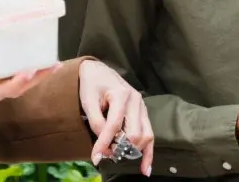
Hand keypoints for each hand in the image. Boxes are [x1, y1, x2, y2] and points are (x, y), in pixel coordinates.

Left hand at [78, 60, 153, 176]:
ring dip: (133, 151)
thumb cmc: (92, 84)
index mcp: (121, 94)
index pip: (114, 125)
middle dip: (120, 148)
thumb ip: (96, 121)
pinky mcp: (143, 113)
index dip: (104, 144)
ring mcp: (142, 107)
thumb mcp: (88, 100)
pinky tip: (145, 168)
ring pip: (145, 136)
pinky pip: (150, 135)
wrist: (99, 71)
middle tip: (105, 155)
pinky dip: (148, 153)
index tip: (95, 158)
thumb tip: (104, 143)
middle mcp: (136, 100)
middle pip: (133, 133)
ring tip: (118, 158)